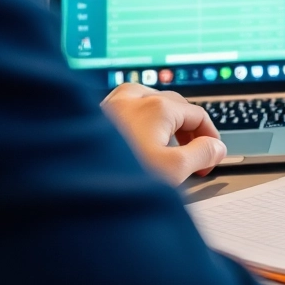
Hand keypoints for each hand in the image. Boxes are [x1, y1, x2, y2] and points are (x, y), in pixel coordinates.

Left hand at [100, 84, 226, 185]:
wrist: (67, 185)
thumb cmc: (118, 178)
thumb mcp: (174, 170)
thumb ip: (202, 155)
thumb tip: (217, 147)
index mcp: (158, 106)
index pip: (198, 114)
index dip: (211, 137)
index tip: (212, 157)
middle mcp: (134, 99)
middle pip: (175, 106)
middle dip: (189, 131)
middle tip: (193, 157)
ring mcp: (112, 105)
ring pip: (148, 103)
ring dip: (163, 124)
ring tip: (166, 147)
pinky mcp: (95, 117)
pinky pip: (126, 110)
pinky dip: (140, 123)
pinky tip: (135, 144)